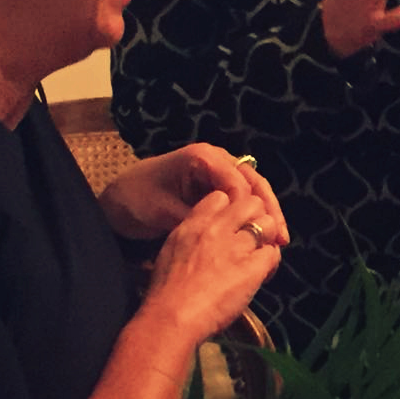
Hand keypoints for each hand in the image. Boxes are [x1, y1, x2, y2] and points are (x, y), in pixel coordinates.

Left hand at [100, 144, 289, 243]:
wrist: (117, 201)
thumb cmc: (135, 200)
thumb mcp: (163, 210)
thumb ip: (195, 216)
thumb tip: (225, 230)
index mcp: (202, 158)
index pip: (237, 180)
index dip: (251, 205)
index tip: (259, 231)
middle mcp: (216, 160)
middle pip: (253, 182)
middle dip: (269, 209)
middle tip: (282, 237)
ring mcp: (217, 174)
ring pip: (252, 191)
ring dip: (266, 214)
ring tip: (279, 240)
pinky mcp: (216, 189)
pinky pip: (241, 201)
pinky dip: (253, 217)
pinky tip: (262, 237)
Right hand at [138, 190, 280, 340]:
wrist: (171, 318)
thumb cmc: (165, 295)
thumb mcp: (170, 254)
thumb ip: (191, 240)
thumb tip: (204, 244)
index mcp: (194, 224)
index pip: (222, 197)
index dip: (230, 211)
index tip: (229, 228)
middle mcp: (216, 229)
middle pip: (251, 203)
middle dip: (255, 217)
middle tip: (251, 239)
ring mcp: (236, 247)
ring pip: (268, 223)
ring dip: (267, 238)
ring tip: (258, 257)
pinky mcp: (252, 268)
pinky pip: (273, 253)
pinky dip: (271, 264)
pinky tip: (261, 276)